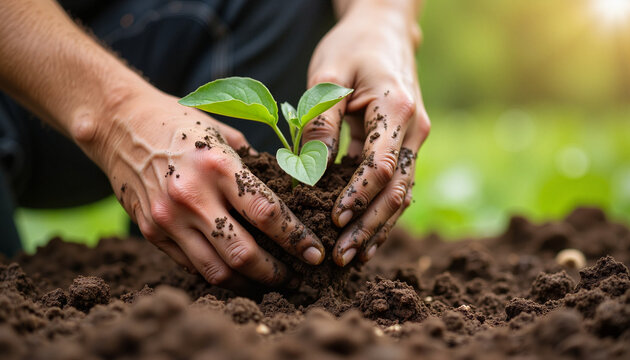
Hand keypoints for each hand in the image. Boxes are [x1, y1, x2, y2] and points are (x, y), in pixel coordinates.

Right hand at [83, 90, 324, 287]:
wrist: (120, 124)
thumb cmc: (179, 123)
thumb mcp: (222, 133)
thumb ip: (252, 167)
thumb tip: (287, 196)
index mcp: (217, 165)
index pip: (267, 214)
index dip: (296, 239)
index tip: (315, 253)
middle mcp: (191, 196)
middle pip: (243, 254)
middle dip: (278, 273)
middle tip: (299, 276)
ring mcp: (167, 219)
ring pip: (217, 270)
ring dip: (250, 283)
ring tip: (272, 283)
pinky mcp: (151, 232)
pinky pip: (191, 266)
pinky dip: (220, 274)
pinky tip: (238, 274)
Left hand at [303, 1, 429, 265]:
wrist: (383, 30)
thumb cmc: (352, 48)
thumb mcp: (328, 76)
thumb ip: (320, 122)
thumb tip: (310, 172)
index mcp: (396, 110)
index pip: (381, 167)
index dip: (358, 198)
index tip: (333, 220)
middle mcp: (414, 131)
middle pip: (397, 191)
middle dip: (369, 227)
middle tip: (340, 258)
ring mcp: (414, 141)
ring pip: (402, 196)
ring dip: (377, 229)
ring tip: (352, 259)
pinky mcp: (405, 147)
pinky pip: (397, 187)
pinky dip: (381, 215)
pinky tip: (365, 238)